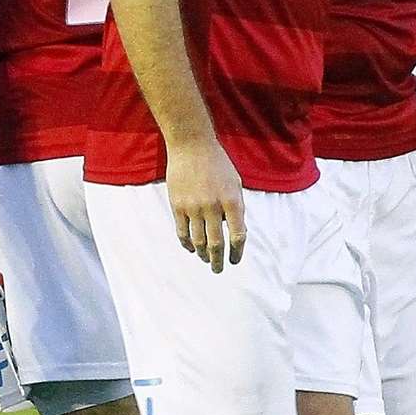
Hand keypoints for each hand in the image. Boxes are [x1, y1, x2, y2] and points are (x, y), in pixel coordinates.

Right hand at [164, 139, 245, 272]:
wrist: (191, 145)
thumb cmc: (217, 163)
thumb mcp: (235, 184)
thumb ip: (237, 208)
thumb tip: (236, 233)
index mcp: (232, 201)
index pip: (238, 236)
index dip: (237, 253)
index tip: (235, 260)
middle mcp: (213, 207)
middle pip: (216, 244)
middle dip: (218, 261)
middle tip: (218, 269)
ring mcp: (193, 207)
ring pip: (198, 241)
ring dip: (202, 254)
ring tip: (205, 259)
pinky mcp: (177, 205)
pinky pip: (182, 232)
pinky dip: (187, 244)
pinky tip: (191, 248)